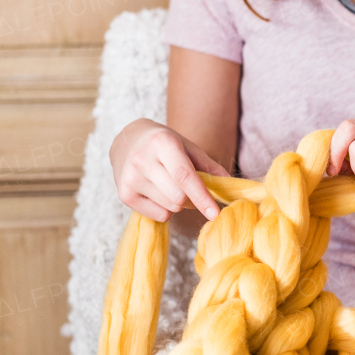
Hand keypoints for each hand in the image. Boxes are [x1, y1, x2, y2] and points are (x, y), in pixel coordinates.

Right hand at [109, 118, 227, 222]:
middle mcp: (142, 160)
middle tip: (187, 186)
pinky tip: (157, 192)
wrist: (127, 139)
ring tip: (169, 185)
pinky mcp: (124, 194)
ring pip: (171, 207)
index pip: (184, 176)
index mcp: (162, 143)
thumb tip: (230, 187)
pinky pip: (159, 215)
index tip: (215, 214)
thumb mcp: (188, 147)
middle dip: (192, 198)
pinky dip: (166, 209)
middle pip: (179, 197)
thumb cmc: (164, 144)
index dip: (202, 197)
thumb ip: (210, 167)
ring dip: (179, 203)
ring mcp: (130, 178)